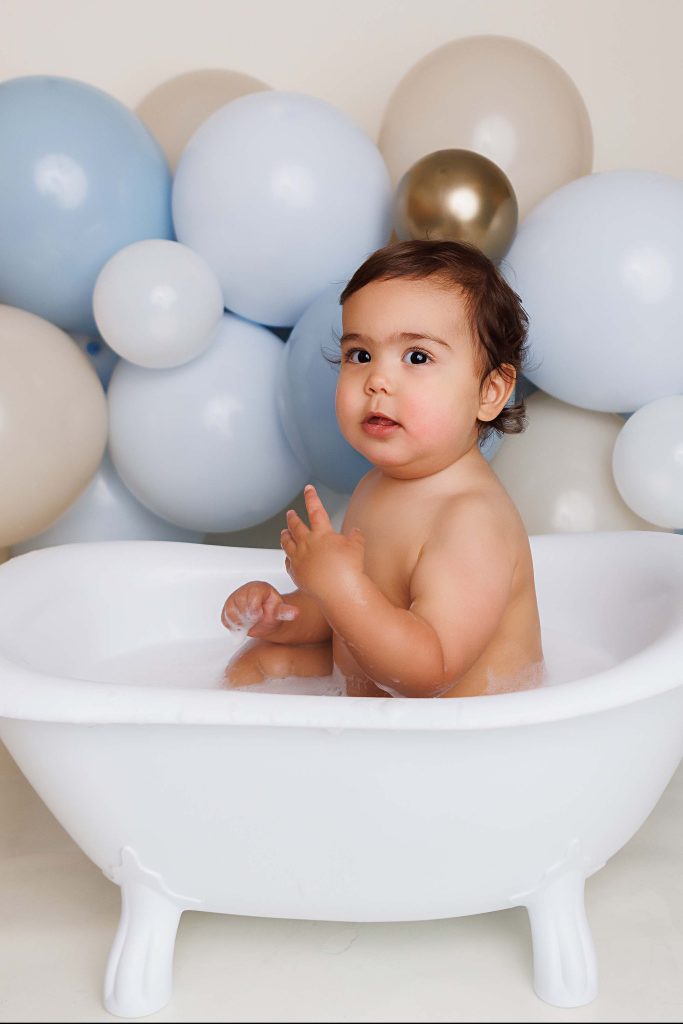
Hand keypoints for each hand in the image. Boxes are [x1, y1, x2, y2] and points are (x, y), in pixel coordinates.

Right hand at [221, 581, 298, 637]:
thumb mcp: (281, 613)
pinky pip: (226, 619)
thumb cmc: (273, 613)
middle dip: (249, 617)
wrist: (266, 618)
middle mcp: (245, 590)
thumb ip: (286, 612)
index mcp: (259, 588)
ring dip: (241, 622)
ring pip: (231, 613)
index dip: (255, 610)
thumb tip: (295, 613)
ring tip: (251, 621)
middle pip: (240, 606)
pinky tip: (243, 624)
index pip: (252, 597)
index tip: (259, 615)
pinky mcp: (227, 608)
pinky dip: (234, 625)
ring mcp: (234, 598)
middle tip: (256, 619)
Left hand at [280, 484, 364, 598]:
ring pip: (287, 542)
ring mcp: (298, 558)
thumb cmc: (349, 569)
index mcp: (322, 534)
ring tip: (283, 532)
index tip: (308, 489)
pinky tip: (288, 557)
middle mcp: (307, 543)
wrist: (339, 590)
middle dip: (292, 517)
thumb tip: (356, 531)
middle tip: (291, 513)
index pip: (315, 510)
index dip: (312, 497)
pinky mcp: (295, 572)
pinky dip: (288, 557)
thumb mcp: (357, 547)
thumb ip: (355, 537)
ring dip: (285, 535)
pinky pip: (287, 562)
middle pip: (296, 525)